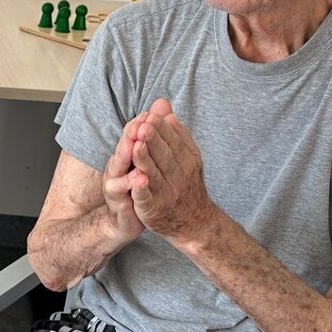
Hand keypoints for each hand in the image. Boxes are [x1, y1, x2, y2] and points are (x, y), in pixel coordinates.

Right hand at [100, 113, 147, 247]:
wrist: (126, 219)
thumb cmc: (139, 185)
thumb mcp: (146, 156)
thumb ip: (153, 129)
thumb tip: (162, 103)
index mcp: (125, 155)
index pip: (131, 135)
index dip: (140, 125)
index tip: (149, 114)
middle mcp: (117, 167)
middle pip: (123, 149)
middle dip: (132, 136)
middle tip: (142, 125)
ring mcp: (115, 185)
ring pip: (120, 169)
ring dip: (131, 157)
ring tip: (139, 147)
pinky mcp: (119, 203)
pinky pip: (124, 193)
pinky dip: (131, 185)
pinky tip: (140, 179)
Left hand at [128, 98, 218, 244]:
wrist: (195, 223)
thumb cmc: (187, 185)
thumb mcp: (187, 158)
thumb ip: (176, 133)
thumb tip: (165, 108)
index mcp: (187, 162)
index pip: (174, 142)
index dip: (162, 130)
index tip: (151, 115)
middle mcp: (179, 177)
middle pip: (165, 156)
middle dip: (154, 140)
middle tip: (143, 125)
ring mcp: (167, 194)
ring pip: (155, 174)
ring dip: (145, 160)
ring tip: (136, 145)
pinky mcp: (154, 210)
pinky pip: (147, 199)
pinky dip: (142, 190)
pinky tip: (136, 180)